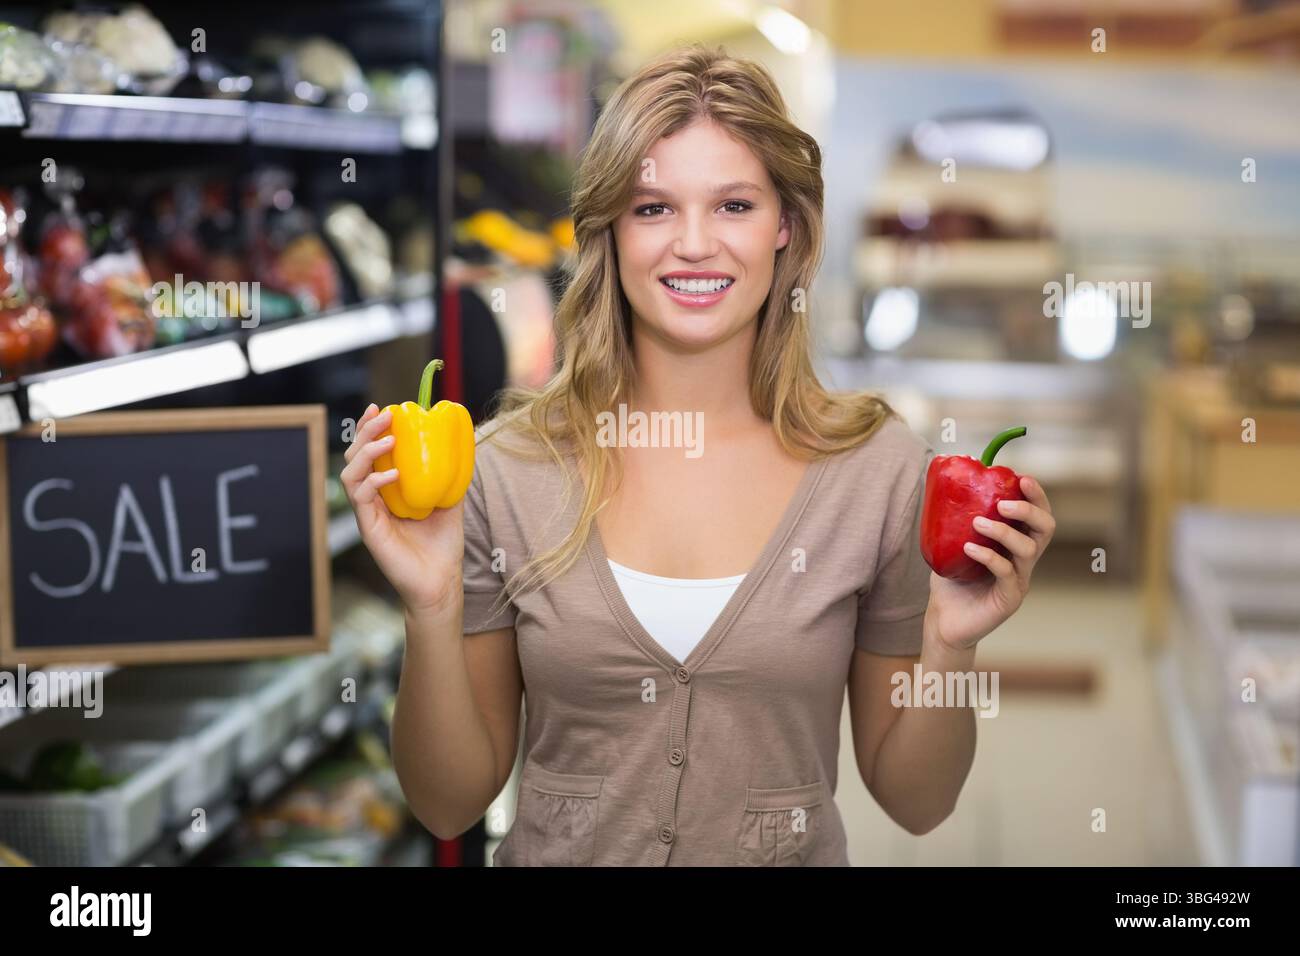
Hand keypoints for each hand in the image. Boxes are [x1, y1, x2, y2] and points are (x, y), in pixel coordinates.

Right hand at [340, 403, 464, 615]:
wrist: (440, 582)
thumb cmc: (442, 545)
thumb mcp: (450, 502)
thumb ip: (449, 476)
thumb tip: (460, 445)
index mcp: (386, 490)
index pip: (370, 453)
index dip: (370, 429)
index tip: (382, 407)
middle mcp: (372, 499)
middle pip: (354, 457)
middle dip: (365, 431)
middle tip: (383, 413)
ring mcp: (368, 514)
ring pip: (350, 473)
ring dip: (366, 451)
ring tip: (388, 439)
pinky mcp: (369, 528)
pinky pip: (361, 498)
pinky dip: (374, 481)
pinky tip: (393, 474)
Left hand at [923, 475, 1055, 652]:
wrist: (944, 620)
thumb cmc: (951, 580)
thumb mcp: (953, 544)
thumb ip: (956, 519)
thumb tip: (946, 483)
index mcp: (1016, 544)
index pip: (1038, 515)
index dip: (1036, 496)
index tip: (1021, 477)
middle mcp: (1024, 560)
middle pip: (1045, 528)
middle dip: (1029, 510)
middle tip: (1003, 502)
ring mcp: (1020, 580)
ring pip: (1029, 548)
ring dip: (1004, 531)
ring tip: (978, 523)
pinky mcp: (1009, 598)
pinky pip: (1007, 572)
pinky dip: (989, 556)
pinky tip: (968, 547)